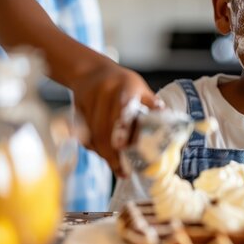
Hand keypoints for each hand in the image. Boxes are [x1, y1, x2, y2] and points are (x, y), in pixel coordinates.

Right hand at [70, 61, 161, 176]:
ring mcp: (88, 101)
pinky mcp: (76, 110)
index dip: (123, 128)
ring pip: (93, 135)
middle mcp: (104, 92)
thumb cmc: (123, 84)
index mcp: (125, 86)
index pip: (124, 108)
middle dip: (112, 153)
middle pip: (104, 128)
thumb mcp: (141, 90)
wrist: (91, 72)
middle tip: (123, 171)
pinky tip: (104, 153)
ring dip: (104, 154)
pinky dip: (94, 148)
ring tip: (117, 167)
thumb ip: (152, 107)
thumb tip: (167, 124)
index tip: (123, 148)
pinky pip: (84, 135)